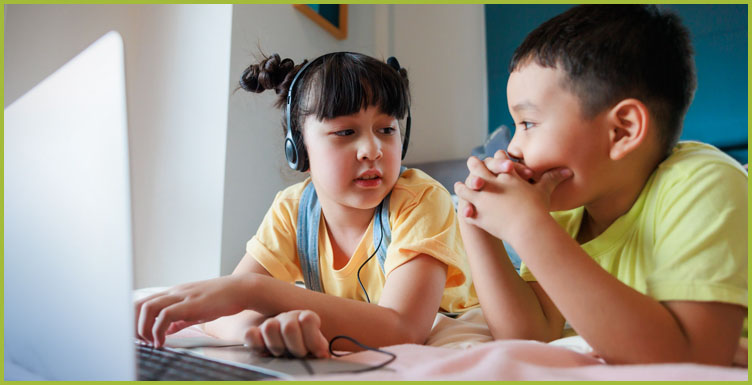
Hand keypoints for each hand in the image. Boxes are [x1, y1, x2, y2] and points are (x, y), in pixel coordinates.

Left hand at [135, 275, 249, 346]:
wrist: (240, 290)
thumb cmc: (221, 300)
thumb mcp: (196, 310)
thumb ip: (179, 320)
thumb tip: (166, 331)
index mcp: (173, 294)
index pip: (142, 303)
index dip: (134, 321)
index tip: (138, 337)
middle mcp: (174, 293)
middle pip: (138, 304)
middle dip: (133, 326)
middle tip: (140, 342)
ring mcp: (181, 296)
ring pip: (148, 308)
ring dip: (144, 329)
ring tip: (152, 343)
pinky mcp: (191, 303)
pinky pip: (166, 315)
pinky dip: (159, 330)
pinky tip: (164, 342)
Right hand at [244, 310, 329, 357]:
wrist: (288, 349)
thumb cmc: (305, 349)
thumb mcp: (316, 347)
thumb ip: (319, 347)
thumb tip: (323, 353)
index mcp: (304, 318)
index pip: (308, 319)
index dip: (313, 339)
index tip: (319, 353)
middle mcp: (287, 318)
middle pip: (289, 327)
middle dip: (296, 347)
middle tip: (299, 355)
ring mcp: (271, 324)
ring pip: (270, 327)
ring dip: (277, 346)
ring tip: (282, 354)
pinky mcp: (255, 334)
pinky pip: (250, 334)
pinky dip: (257, 344)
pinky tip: (264, 352)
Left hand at [454, 155, 571, 240]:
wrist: (528, 228)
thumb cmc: (537, 208)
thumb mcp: (544, 191)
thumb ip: (552, 178)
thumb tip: (569, 170)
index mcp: (505, 175)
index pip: (498, 159)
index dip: (497, 159)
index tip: (494, 157)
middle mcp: (490, 183)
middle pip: (477, 167)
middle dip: (475, 165)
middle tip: (472, 163)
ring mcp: (481, 198)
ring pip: (465, 188)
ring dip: (463, 186)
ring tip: (460, 185)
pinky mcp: (477, 214)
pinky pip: (466, 209)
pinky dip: (465, 208)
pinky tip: (464, 208)